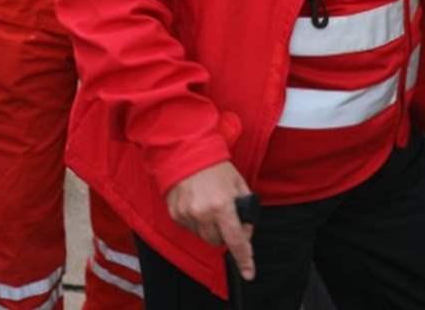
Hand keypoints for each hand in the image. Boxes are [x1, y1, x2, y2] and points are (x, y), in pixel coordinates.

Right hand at [165, 161, 254, 280]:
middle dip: (225, 235)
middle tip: (227, 218)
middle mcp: (203, 213)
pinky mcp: (175, 213)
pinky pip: (190, 228)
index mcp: (222, 206)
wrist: (185, 151)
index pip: (236, 241)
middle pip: (218, 242)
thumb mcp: (238, 183)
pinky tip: (197, 204)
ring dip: (210, 229)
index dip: (245, 259)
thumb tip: (245, 228)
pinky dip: (197, 222)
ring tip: (210, 206)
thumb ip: (246, 207)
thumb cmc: (214, 166)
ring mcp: (187, 214)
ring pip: (203, 237)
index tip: (248, 273)